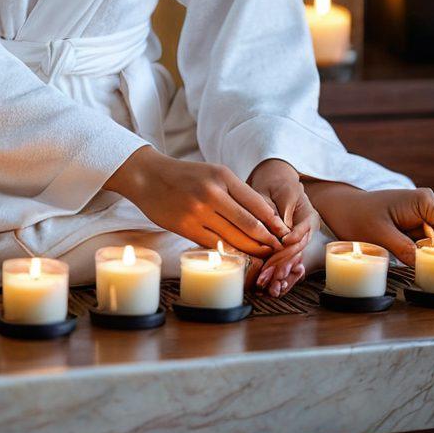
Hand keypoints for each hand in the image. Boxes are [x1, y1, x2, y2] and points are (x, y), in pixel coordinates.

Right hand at [105, 146, 289, 258]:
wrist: (148, 176)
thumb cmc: (185, 176)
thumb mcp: (212, 174)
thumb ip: (235, 193)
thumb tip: (265, 218)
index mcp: (222, 176)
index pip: (257, 204)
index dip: (274, 223)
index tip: (285, 234)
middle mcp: (212, 193)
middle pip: (250, 225)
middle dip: (268, 242)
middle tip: (279, 252)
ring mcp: (198, 212)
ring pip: (234, 238)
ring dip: (253, 251)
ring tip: (264, 258)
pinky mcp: (186, 228)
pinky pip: (215, 245)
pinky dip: (230, 254)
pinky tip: (240, 258)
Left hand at [246, 159, 317, 295]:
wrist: (277, 183)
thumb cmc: (278, 184)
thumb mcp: (281, 192)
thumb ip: (280, 209)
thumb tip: (281, 229)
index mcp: (309, 217)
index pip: (302, 233)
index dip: (294, 238)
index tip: (283, 243)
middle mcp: (307, 232)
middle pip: (297, 250)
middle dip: (285, 262)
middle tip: (274, 274)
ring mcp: (299, 241)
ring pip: (291, 259)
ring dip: (280, 271)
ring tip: (269, 283)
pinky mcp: (288, 248)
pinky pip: (285, 261)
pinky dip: (276, 271)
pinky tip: (268, 284)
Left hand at [303, 182, 433, 265]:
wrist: (340, 210)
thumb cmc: (356, 216)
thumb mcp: (380, 236)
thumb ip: (407, 251)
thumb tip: (430, 267)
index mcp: (424, 202)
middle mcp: (430, 207)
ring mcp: (425, 219)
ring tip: (416, 262)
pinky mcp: (418, 230)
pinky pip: (432, 247)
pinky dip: (430, 259)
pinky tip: (425, 267)